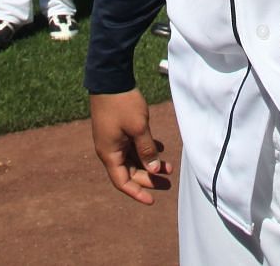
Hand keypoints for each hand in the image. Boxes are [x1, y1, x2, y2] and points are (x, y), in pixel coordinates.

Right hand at [90, 89, 171, 204]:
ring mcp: (113, 139)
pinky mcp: (118, 129)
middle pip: (129, 172)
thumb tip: (154, 171)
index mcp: (110, 153)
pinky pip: (132, 146)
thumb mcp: (139, 128)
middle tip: (168, 182)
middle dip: (149, 178)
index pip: (122, 182)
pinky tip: (161, 147)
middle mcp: (109, 150)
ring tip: (170, 167)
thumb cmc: (123, 104)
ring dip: (150, 163)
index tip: (152, 201)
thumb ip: (147, 151)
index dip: (137, 193)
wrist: (110, 78)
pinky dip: (146, 149)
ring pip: (133, 158)